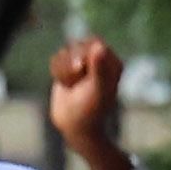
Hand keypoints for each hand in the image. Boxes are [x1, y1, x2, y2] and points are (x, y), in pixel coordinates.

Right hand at [47, 35, 130, 169]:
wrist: (74, 125)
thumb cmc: (91, 110)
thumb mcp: (97, 89)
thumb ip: (99, 68)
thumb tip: (99, 46)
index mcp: (113, 63)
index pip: (95, 44)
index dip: (86, 58)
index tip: (86, 75)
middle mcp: (100, 60)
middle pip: (79, 45)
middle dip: (73, 64)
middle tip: (79, 83)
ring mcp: (84, 62)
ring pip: (65, 51)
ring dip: (64, 71)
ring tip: (73, 87)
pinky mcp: (69, 67)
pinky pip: (57, 58)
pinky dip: (58, 73)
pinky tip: (66, 86)